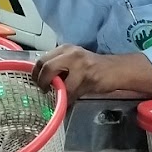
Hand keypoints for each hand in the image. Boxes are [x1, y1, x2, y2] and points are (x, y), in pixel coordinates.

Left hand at [33, 46, 151, 101]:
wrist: (115, 70)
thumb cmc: (93, 67)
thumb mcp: (73, 61)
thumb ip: (59, 67)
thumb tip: (40, 80)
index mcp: (65, 49)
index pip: (42, 59)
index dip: (36, 73)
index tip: (35, 82)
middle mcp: (71, 53)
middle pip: (46, 67)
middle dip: (41, 81)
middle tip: (43, 90)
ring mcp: (80, 64)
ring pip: (59, 81)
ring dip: (56, 92)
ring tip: (57, 97)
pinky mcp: (88, 77)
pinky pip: (72, 91)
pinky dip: (68, 99)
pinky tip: (68, 102)